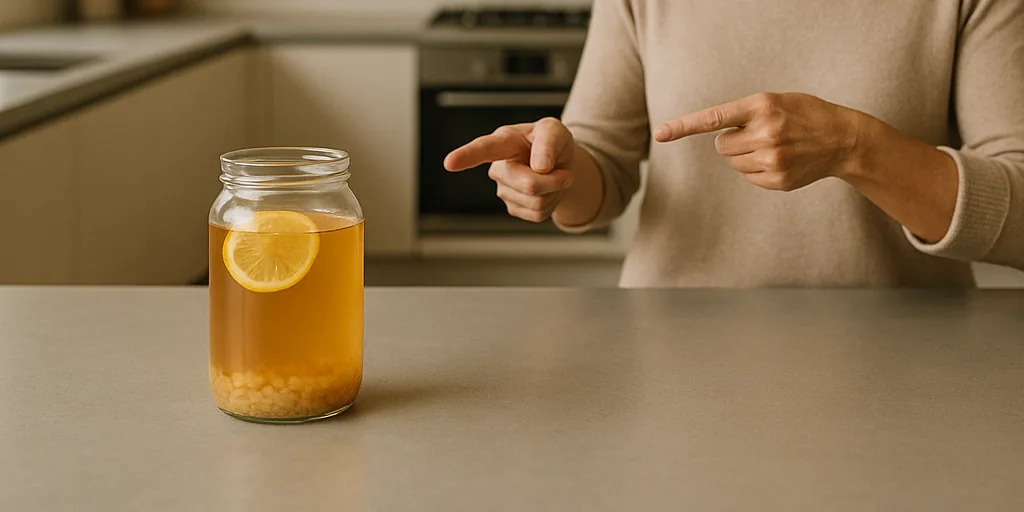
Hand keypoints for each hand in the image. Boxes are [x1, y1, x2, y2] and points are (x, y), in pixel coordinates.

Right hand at [444, 118, 574, 222]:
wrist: (559, 165)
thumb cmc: (551, 143)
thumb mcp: (555, 130)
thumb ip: (549, 142)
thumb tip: (540, 166)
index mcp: (504, 141)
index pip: (483, 149)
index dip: (466, 156)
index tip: (450, 163)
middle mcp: (498, 167)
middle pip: (528, 184)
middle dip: (553, 181)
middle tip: (563, 171)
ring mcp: (503, 190)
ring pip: (536, 202)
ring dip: (554, 192)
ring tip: (551, 178)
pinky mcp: (513, 208)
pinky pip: (537, 214)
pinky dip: (552, 204)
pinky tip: (546, 191)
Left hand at [654, 92, 862, 190]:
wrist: (843, 139)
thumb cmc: (804, 114)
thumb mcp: (776, 101)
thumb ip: (745, 113)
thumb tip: (715, 138)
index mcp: (761, 106)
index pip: (714, 118)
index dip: (684, 126)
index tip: (660, 134)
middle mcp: (765, 132)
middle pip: (721, 146)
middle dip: (732, 141)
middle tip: (757, 134)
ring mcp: (773, 158)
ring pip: (733, 162)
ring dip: (744, 155)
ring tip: (773, 146)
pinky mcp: (778, 179)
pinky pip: (748, 177)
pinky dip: (758, 170)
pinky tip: (781, 160)